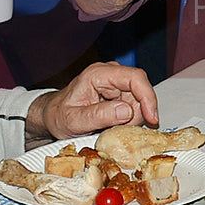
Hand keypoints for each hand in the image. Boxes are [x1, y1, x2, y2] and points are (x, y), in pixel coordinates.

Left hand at [25, 61, 159, 144]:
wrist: (53, 116)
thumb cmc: (59, 115)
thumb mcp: (74, 120)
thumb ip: (98, 116)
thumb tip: (126, 111)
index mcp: (98, 74)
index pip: (134, 77)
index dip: (147, 97)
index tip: (151, 118)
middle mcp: (110, 75)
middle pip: (140, 92)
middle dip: (135, 115)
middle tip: (115, 130)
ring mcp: (116, 85)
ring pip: (139, 103)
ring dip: (129, 120)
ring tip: (107, 128)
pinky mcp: (120, 95)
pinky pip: (134, 109)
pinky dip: (127, 121)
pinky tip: (111, 126)